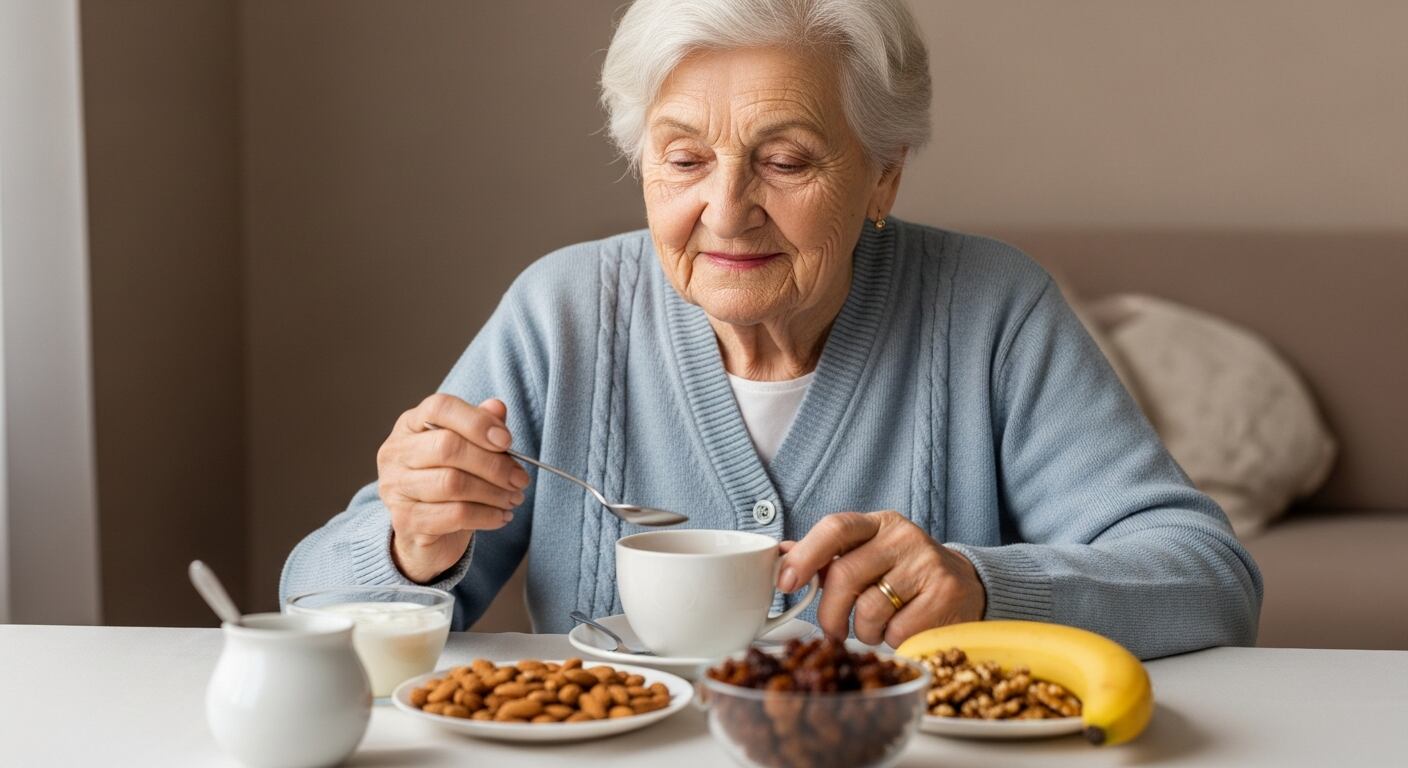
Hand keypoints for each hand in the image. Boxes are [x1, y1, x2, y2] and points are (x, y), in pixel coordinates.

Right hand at [377, 394, 529, 582]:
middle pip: (448, 447)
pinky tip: (501, 516)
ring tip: (514, 499)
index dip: (477, 421)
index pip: (439, 408)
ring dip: (494, 493)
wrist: (422, 533)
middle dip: (494, 464)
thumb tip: (497, 407)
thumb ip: (480, 425)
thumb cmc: (446, 482)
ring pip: (453, 483)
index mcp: (410, 425)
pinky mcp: (405, 521)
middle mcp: (396, 452)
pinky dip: (486, 516)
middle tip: (520, 479)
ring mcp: (396, 488)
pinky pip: (455, 515)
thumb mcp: (465, 449)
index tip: (506, 441)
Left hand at [778, 511, 985, 647]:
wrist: (965, 586)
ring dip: (864, 630)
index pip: (835, 528)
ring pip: (869, 609)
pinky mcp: (945, 594)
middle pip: (845, 575)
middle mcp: (903, 537)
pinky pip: (897, 630)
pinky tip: (902, 630)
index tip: (786, 584)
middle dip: (829, 613)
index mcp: (878, 523)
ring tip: (877, 627)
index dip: (805, 555)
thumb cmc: (903, 574)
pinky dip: (891, 639)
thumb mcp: (868, 555)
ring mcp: (927, 564)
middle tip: (832, 631)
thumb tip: (781, 555)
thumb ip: (828, 557)